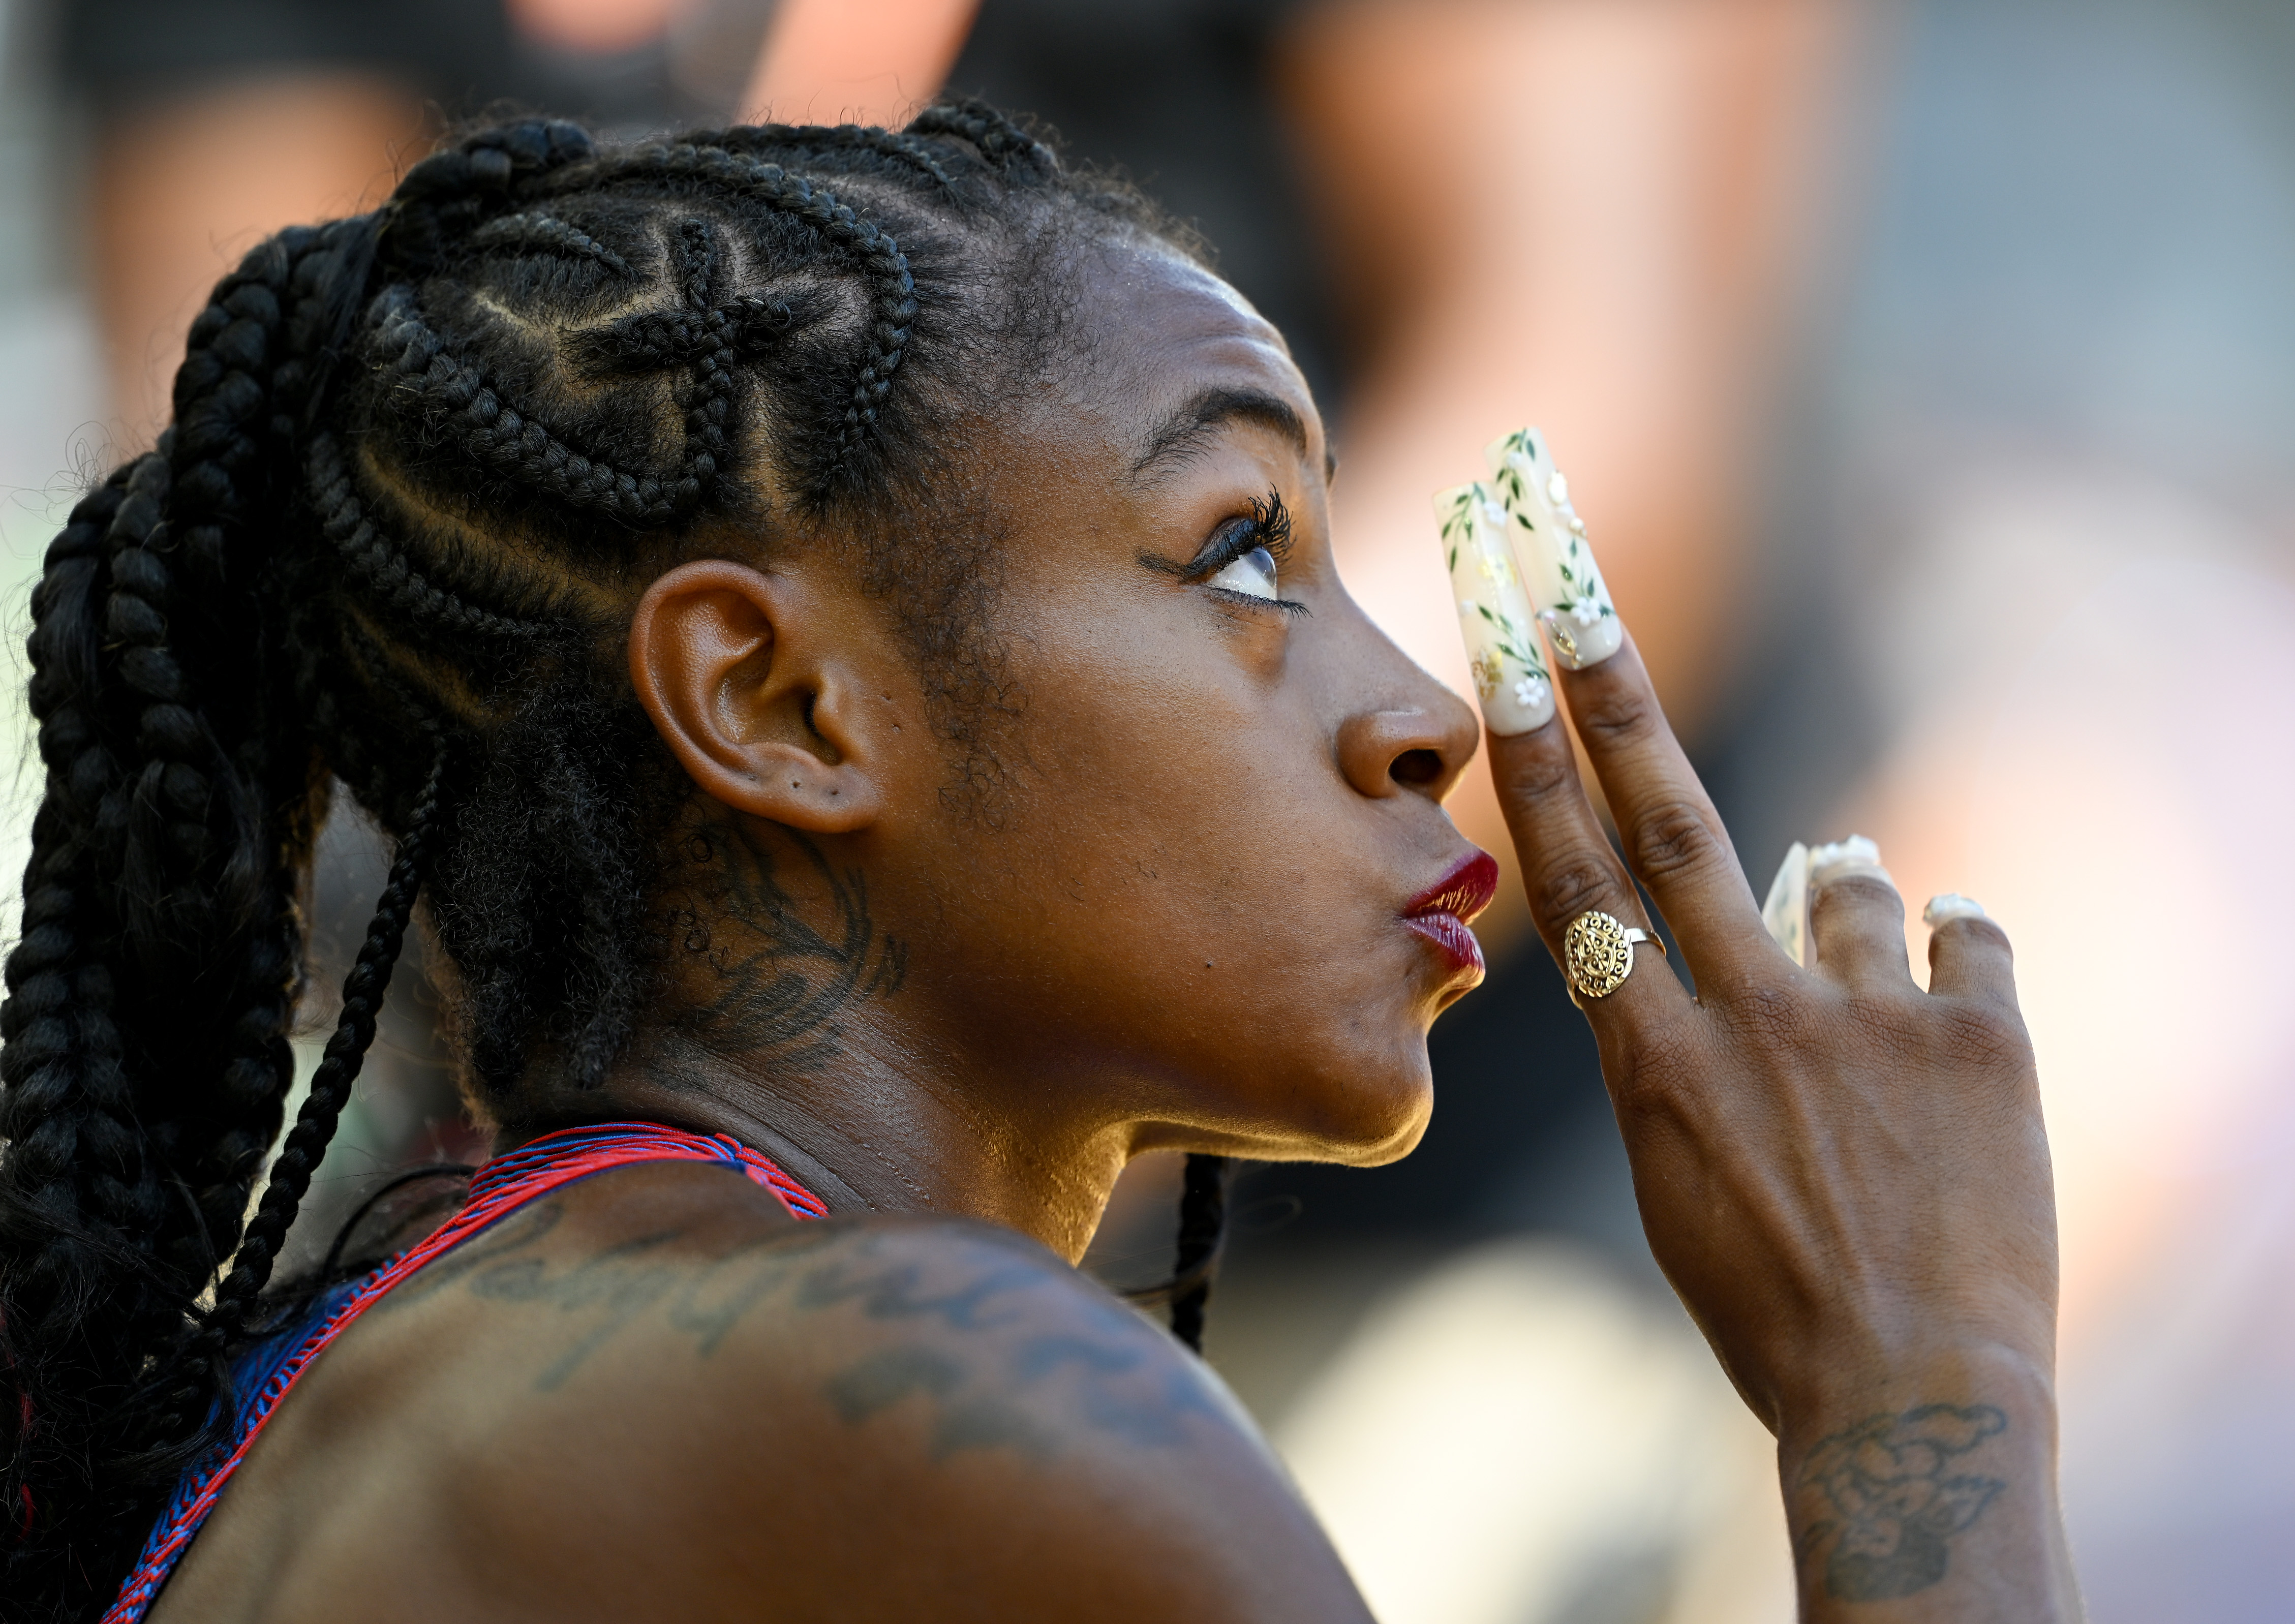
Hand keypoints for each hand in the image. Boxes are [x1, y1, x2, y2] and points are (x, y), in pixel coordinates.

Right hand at [1487, 631, 2078, 1620]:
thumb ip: (1679, 1051)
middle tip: (1573, 591)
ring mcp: (1867, 1019)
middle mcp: (1750, 1017)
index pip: (1581, 881)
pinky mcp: (1980, 1038)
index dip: (1541, 766)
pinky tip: (1953, 990)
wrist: (1910, 1402)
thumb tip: (1726, 939)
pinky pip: (1970, 934)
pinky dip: (1956, 951)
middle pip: (1672, 824)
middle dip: (1613, 701)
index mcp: (1657, 1063)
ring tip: (1859, 984)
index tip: (1513, 666)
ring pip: (1845, 882)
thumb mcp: (1677, 1177)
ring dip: (1843, 901)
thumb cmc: (1771, 1306)